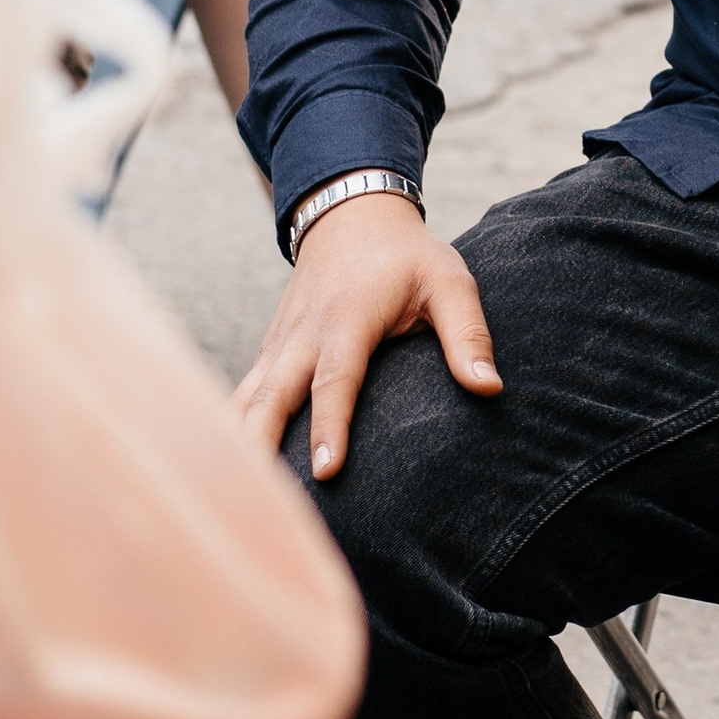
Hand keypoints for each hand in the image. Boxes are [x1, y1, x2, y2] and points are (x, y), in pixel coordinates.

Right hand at [233, 193, 500, 480]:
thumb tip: (490, 388)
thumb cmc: (408, 257)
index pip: (335, 378)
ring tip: (231, 501)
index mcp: (348, 318)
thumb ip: (468, 334)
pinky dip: (230, 432)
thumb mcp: (449, 281)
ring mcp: (279, 345)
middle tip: (258, 502)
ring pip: (246, 400)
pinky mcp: (268, 353)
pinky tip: (229, 475)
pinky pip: (243, 397)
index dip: (329, 425)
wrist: (350, 215)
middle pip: (271, 397)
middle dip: (259, 447)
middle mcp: (304, 335)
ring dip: (235, 445)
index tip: (325, 471)